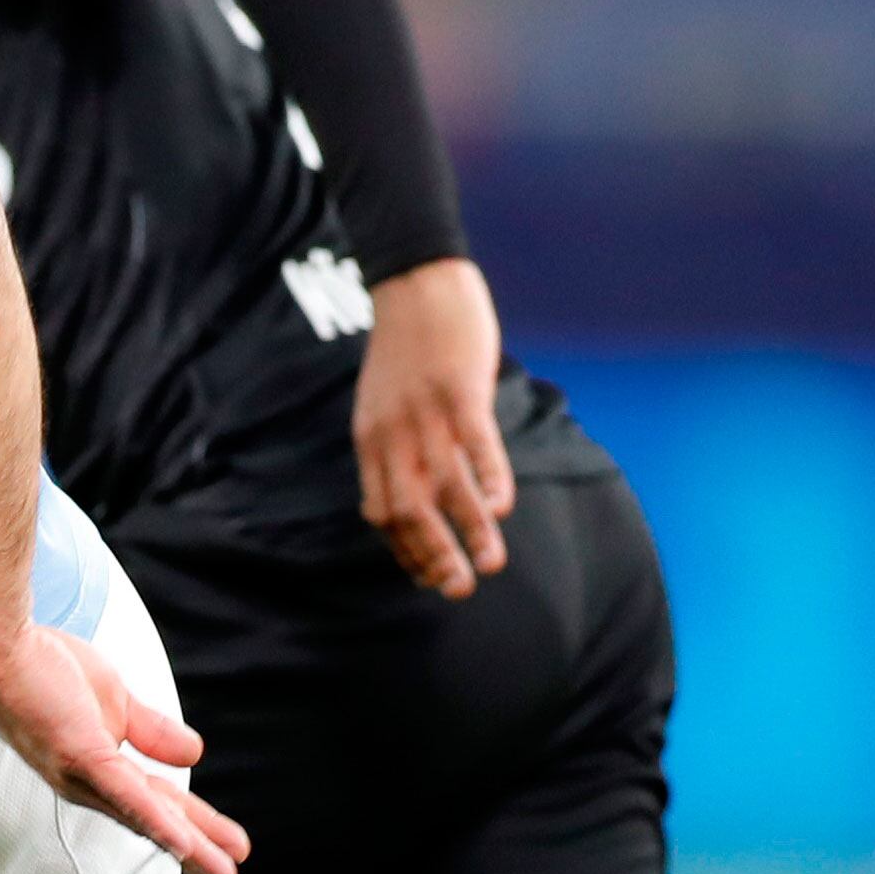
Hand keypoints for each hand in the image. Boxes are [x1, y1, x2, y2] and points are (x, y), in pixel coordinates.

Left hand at [0, 622, 249, 873]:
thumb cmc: (43, 670)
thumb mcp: (115, 702)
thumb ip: (153, 733)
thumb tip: (195, 754)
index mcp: (105, 774)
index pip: (165, 813)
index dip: (201, 838)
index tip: (233, 863)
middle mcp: (95, 787)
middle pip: (164, 830)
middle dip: (203, 866)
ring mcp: (87, 776)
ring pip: (153, 822)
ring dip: (193, 853)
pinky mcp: (81, 756)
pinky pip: (126, 794)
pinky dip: (156, 821)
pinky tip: (182, 844)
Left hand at [354, 256, 514, 598]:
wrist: (415, 282)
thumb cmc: (407, 346)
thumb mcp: (383, 402)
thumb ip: (393, 445)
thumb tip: (412, 489)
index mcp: (372, 440)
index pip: (380, 510)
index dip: (404, 549)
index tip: (427, 575)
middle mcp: (393, 434)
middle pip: (408, 509)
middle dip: (433, 556)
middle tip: (457, 590)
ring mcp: (426, 413)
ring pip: (446, 486)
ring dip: (469, 531)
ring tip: (491, 565)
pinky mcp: (460, 391)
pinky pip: (474, 444)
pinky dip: (488, 479)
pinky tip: (503, 508)